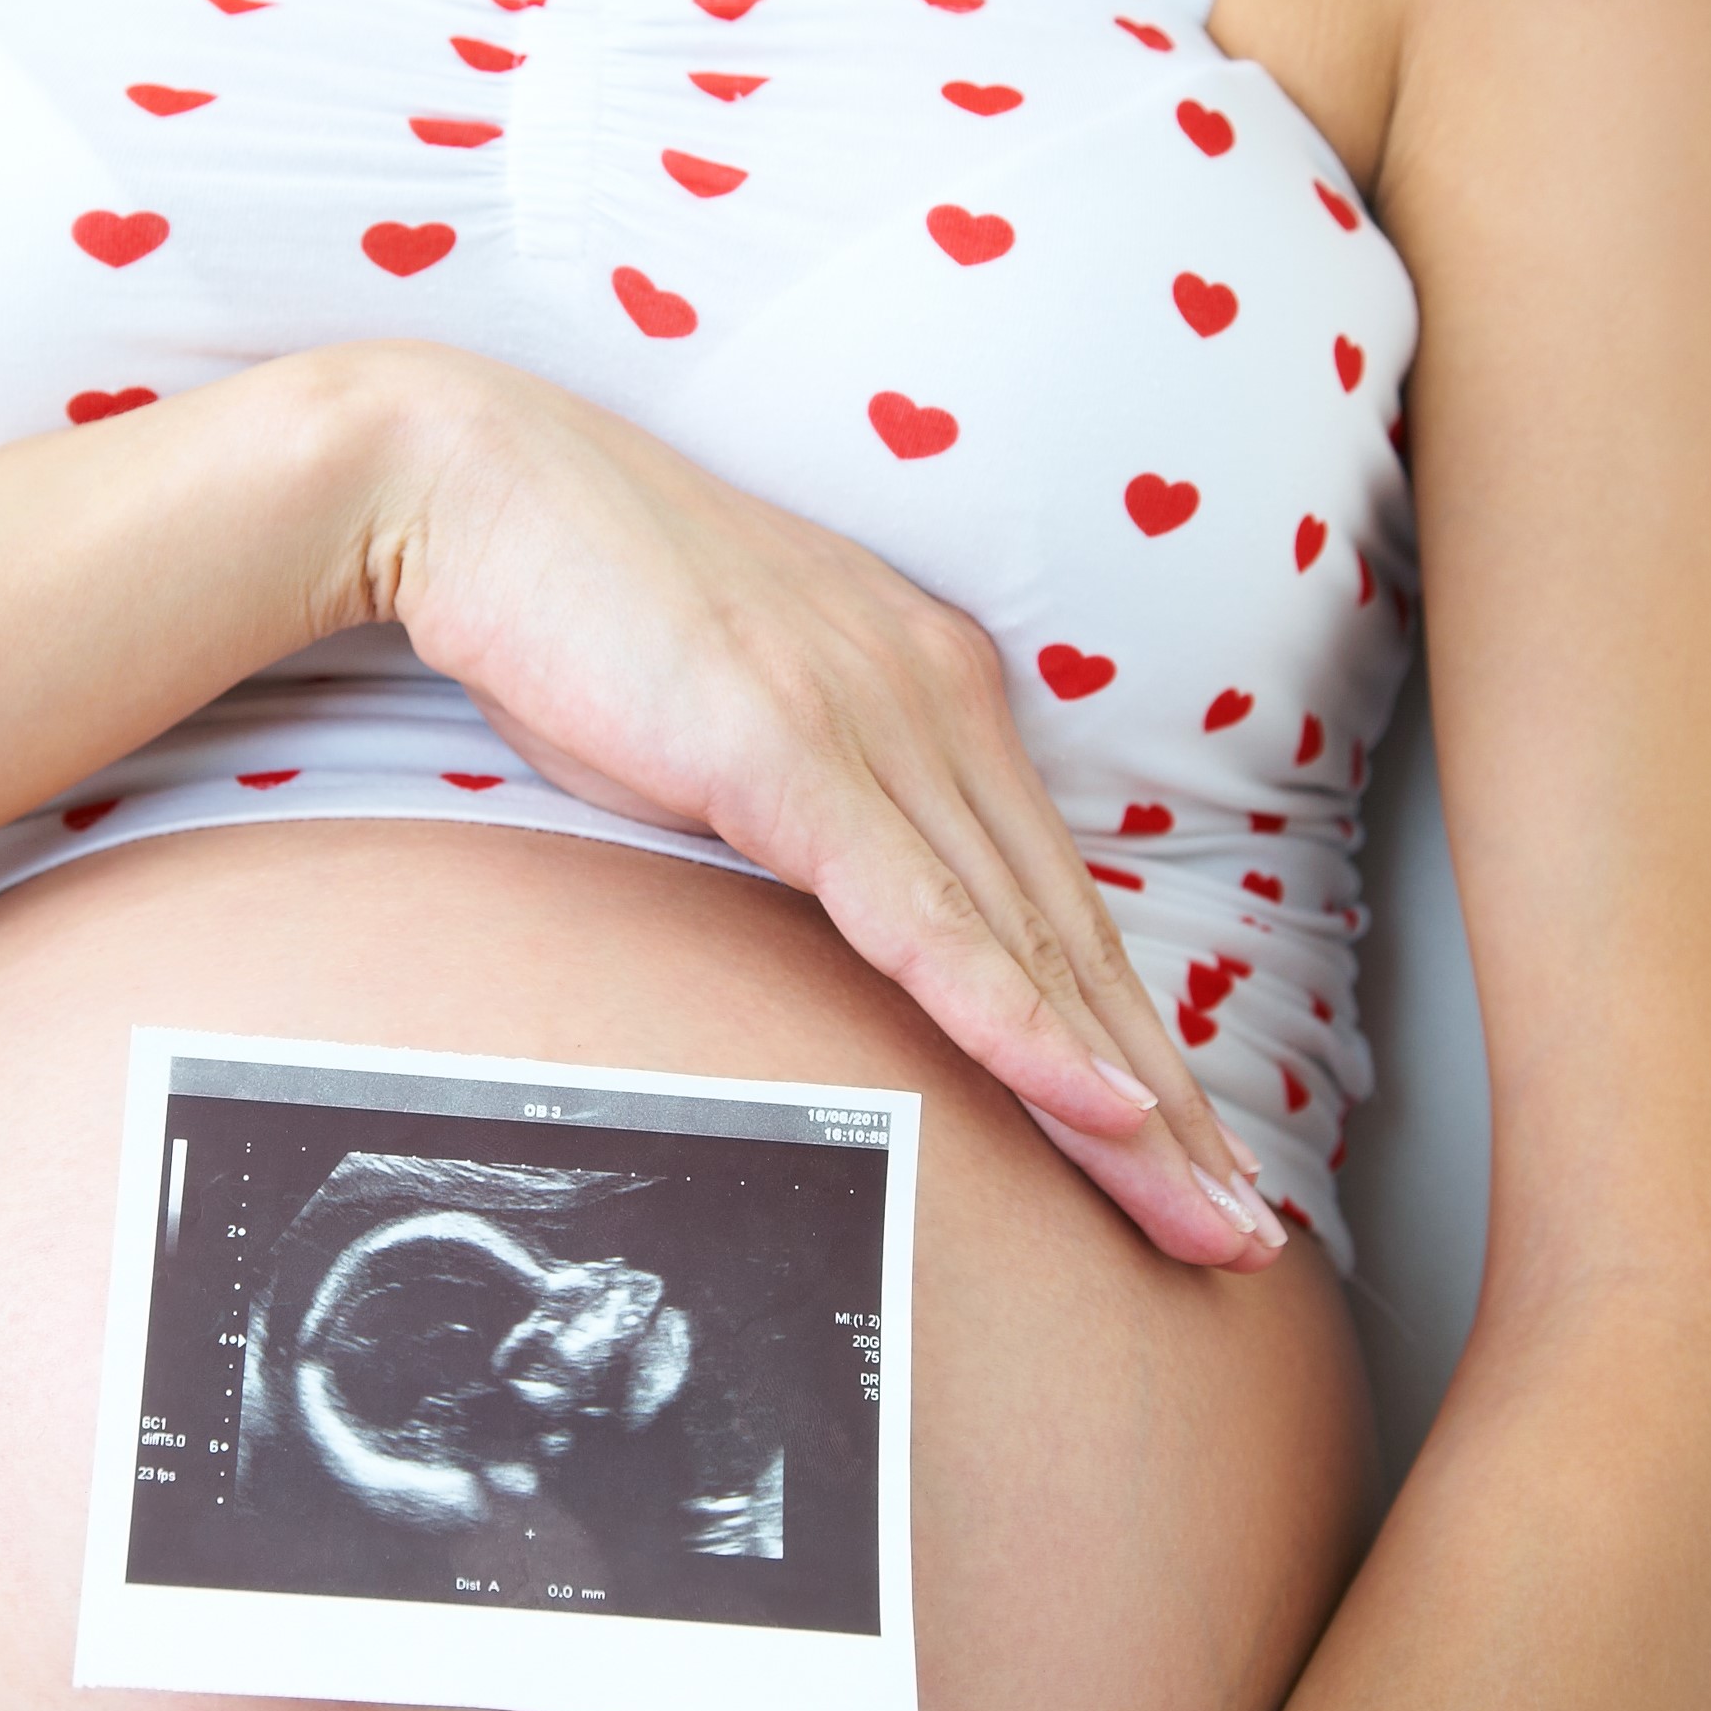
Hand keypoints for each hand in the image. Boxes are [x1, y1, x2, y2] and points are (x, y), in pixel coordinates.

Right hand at [366, 349, 1279, 1271]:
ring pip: (1026, 945)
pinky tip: (1095, 1102)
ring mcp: (872, 721)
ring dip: (1126, 1100)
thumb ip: (803, 797)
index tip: (1185, 1146)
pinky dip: (1017, 1019)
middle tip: (1243, 1230)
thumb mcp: (724, 719)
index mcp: (930, 685)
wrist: (467, 479)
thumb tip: (828, 889)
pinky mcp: (790, 751)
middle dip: (1167, 1102)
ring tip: (1203, 1217)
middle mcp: (933, 697)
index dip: (1126, 1033)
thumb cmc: (572, 606)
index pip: (1050, 896)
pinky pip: (925, 917)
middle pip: (1071, 936)